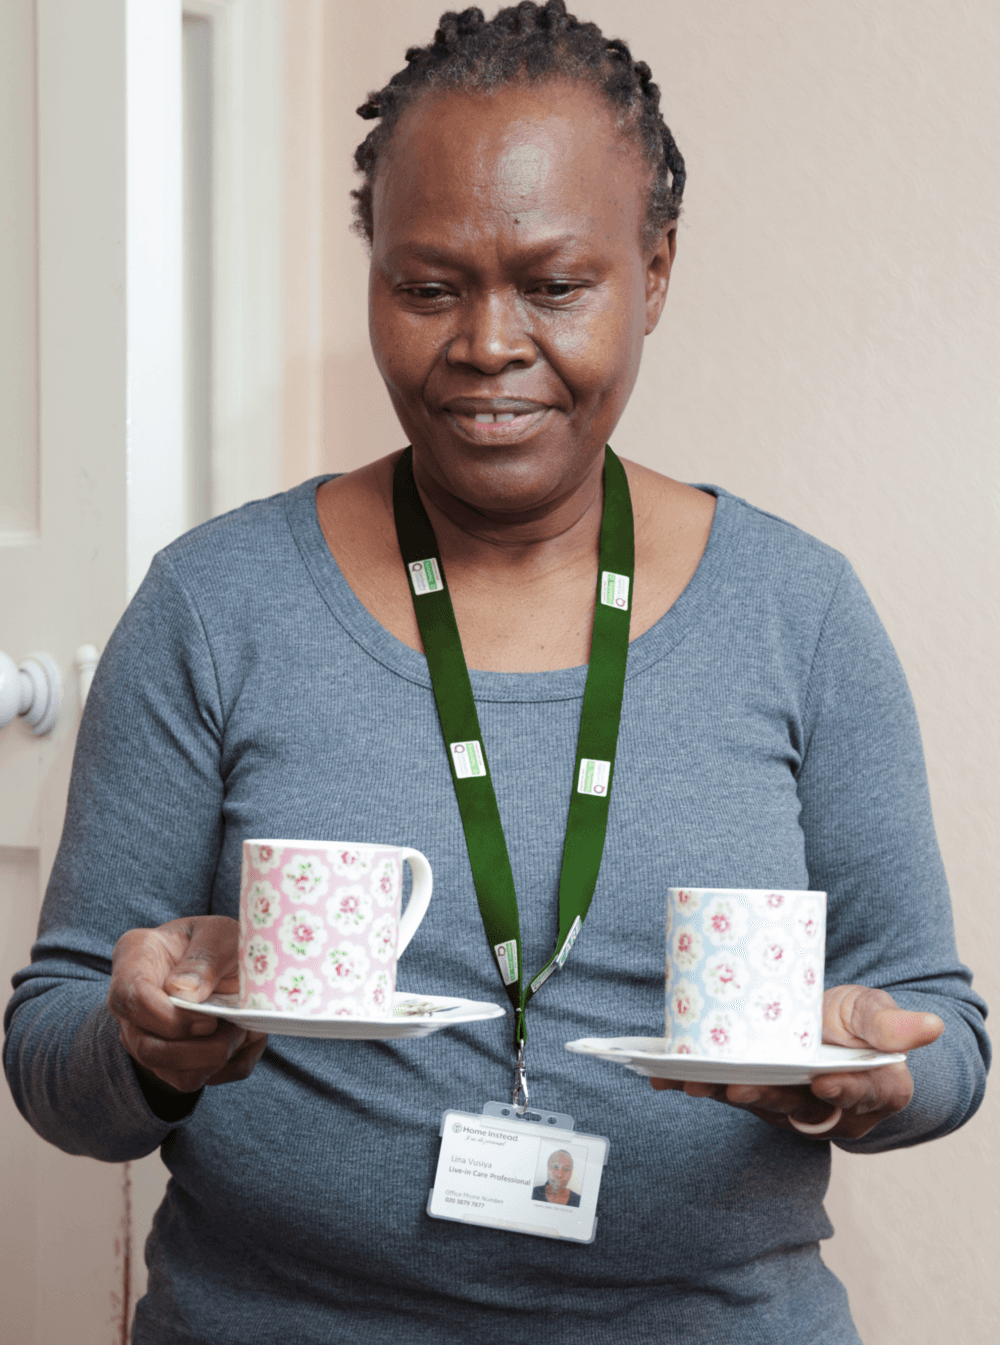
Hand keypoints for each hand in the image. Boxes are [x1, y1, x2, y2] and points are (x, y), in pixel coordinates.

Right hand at [108, 915, 266, 1093]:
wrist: (225, 962)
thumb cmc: (216, 944)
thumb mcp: (220, 935)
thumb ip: (204, 958)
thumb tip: (183, 992)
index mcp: (135, 958)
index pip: (130, 998)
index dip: (169, 1017)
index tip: (208, 1018)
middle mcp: (131, 1005)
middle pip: (146, 1047)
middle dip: (197, 1050)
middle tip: (234, 1029)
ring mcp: (145, 1035)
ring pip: (167, 1072)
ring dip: (213, 1061)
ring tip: (242, 1032)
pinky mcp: (168, 1060)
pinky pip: (190, 1081)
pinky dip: (226, 1069)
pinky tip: (243, 1042)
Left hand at [650, 985, 943, 1139]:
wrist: (826, 1027)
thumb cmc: (853, 1021)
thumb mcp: (872, 1013)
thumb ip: (889, 1023)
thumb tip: (930, 1026)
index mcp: (870, 1086)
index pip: (862, 1093)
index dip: (845, 1089)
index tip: (826, 1080)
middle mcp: (825, 1104)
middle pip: (797, 1104)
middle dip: (764, 1096)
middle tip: (737, 1087)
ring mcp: (784, 1101)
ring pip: (753, 1101)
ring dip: (718, 1092)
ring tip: (688, 1079)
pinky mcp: (750, 1091)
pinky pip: (721, 1091)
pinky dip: (689, 1083)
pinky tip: (660, 1075)